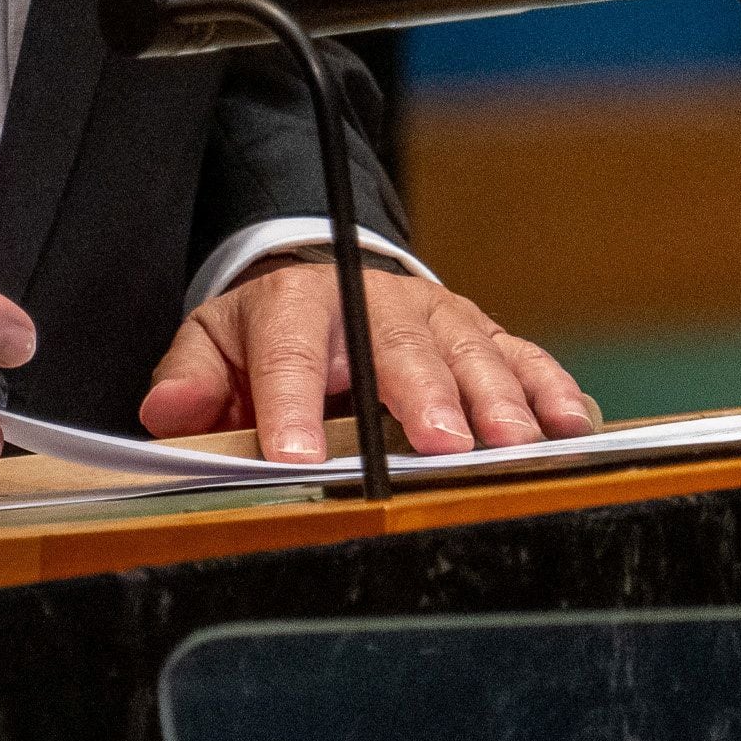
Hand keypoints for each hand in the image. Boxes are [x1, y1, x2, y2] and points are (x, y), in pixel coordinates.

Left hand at [138, 258, 599, 465]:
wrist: (328, 281)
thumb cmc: (271, 333)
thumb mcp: (218, 342)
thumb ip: (192, 376)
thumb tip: (169, 412)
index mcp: (297, 304)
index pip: (289, 354)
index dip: (291, 406)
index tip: (297, 458)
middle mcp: (374, 303)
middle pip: (399, 348)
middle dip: (423, 398)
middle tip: (440, 445)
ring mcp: (436, 316)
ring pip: (472, 351)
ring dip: (498, 400)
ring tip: (513, 445)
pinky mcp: (482, 332)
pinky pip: (524, 357)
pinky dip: (552, 391)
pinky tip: (571, 427)